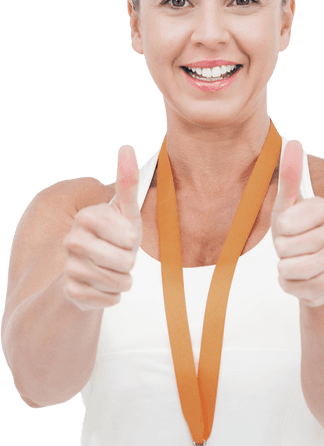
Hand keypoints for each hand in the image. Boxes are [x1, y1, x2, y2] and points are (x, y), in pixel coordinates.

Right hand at [62, 144, 140, 310]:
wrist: (86, 274)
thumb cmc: (112, 239)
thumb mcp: (124, 212)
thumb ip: (127, 182)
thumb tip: (126, 146)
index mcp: (86, 217)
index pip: (129, 237)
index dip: (132, 241)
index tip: (121, 238)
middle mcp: (72, 241)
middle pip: (126, 261)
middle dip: (129, 263)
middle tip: (117, 257)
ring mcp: (70, 267)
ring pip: (119, 282)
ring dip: (122, 280)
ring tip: (111, 272)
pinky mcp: (72, 292)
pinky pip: (110, 299)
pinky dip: (112, 296)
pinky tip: (100, 287)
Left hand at [271, 140, 323, 306]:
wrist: (318, 275)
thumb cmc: (300, 236)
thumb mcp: (290, 206)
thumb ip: (290, 176)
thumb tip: (292, 141)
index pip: (286, 222)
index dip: (282, 227)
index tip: (292, 227)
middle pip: (284, 246)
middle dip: (282, 250)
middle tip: (295, 247)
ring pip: (286, 266)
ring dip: (284, 267)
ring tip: (297, 262)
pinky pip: (290, 284)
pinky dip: (289, 283)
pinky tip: (302, 279)